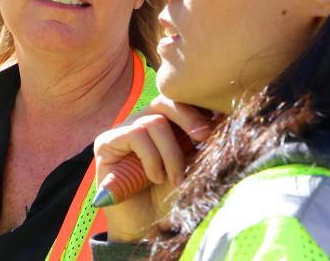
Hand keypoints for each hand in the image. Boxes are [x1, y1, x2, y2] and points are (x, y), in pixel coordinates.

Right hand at [94, 95, 211, 241]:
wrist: (147, 229)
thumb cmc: (172, 197)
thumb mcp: (193, 165)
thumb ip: (202, 142)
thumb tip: (223, 117)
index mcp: (165, 122)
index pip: (181, 99)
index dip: (200, 108)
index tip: (219, 126)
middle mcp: (142, 120)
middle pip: (166, 100)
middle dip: (189, 117)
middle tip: (204, 138)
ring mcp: (122, 129)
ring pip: (154, 121)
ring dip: (171, 153)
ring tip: (175, 178)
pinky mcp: (106, 143)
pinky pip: (135, 134)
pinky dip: (152, 157)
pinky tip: (155, 177)